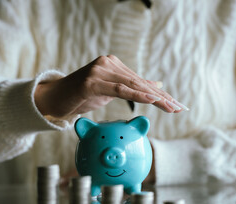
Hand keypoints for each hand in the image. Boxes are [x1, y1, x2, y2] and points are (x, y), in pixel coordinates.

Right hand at [34, 55, 187, 117]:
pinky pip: (119, 89)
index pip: (141, 80)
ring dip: (155, 98)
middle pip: (140, 82)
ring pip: (132, 85)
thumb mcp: (109, 92)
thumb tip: (156, 84)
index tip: (176, 105)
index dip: (160, 94)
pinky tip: (152, 99)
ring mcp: (99, 70)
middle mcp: (108, 63)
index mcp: (113, 64)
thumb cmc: (80, 96)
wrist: (55, 99)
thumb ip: (131, 87)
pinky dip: (136, 95)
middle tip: (180, 108)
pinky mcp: (91, 82)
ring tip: (171, 107)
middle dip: (162, 97)